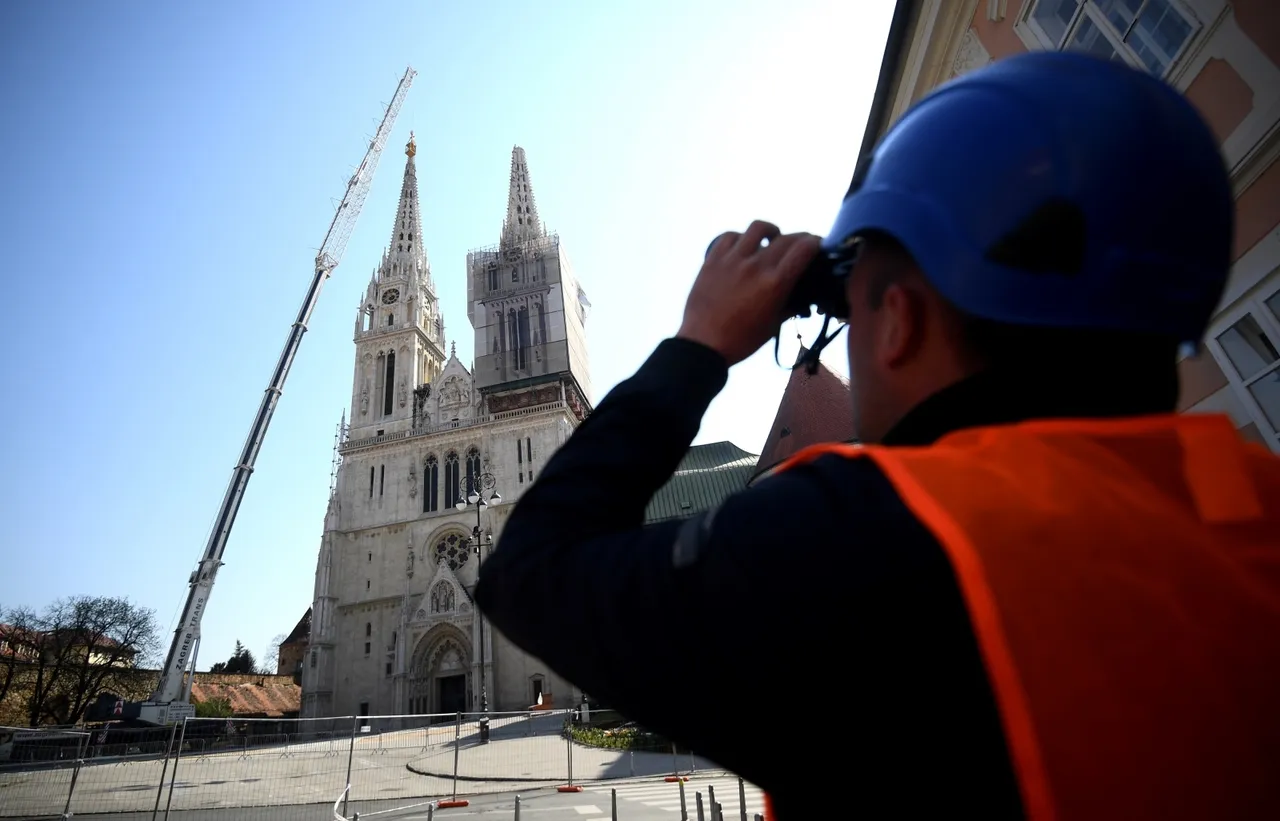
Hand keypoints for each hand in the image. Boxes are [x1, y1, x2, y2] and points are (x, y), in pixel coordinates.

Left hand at [676, 221, 819, 365]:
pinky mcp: (713, 259)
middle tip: (800, 246)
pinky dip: (741, 238)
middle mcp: (756, 265)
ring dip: (771, 231)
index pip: (803, 249)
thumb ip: (791, 305)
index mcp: (775, 283)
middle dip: (800, 238)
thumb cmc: (742, 340)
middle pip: (786, 238)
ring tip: (771, 238)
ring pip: (758, 228)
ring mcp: (733, 259)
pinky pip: (730, 236)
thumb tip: (803, 296)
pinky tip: (743, 247)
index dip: (815, 243)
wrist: (703, 343)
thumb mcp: (774, 325)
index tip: (818, 245)